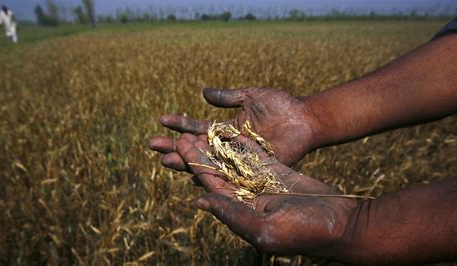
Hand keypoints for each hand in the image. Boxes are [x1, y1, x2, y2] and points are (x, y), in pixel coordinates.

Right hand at [149, 87, 317, 171]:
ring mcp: (239, 159)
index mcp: (228, 129)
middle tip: (152, 144)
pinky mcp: (251, 170)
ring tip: (165, 159)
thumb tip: (203, 92)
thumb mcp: (251, 96)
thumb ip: (228, 97)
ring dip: (186, 161)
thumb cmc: (281, 106)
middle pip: (196, 148)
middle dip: (174, 146)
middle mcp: (229, 147)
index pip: (198, 128)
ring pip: (207, 163)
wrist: (304, 118)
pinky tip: (192, 176)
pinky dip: (211, 176)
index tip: (161, 120)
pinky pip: (227, 175)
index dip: (180, 124)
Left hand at [174, 133, 356, 256]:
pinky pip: (255, 156)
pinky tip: (228, 132)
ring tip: (199, 130)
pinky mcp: (277, 172)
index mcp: (241, 211)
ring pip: (233, 162)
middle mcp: (247, 197)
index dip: (194, 166)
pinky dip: (241, 144)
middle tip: (180, 136)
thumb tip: (200, 201)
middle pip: (217, 172)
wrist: (341, 223)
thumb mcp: (265, 227)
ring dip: (216, 147)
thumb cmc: (305, 232)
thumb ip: (232, 214)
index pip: (211, 186)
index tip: (178, 148)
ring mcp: (262, 184)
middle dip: (200, 154)